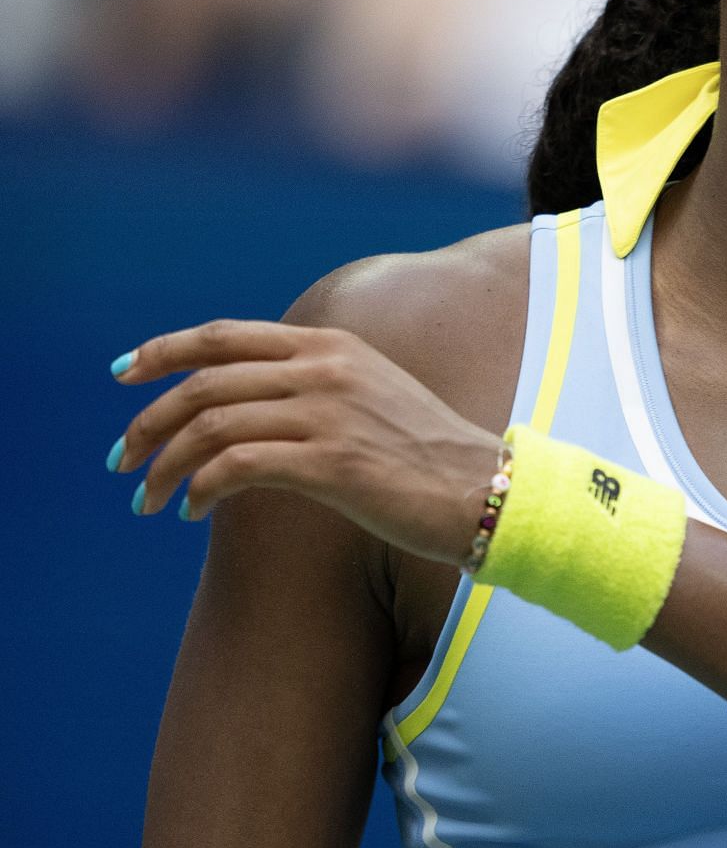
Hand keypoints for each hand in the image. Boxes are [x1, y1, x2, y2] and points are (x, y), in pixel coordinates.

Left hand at [109, 319, 501, 564]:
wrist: (484, 490)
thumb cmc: (427, 455)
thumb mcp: (373, 394)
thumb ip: (317, 384)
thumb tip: (249, 404)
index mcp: (334, 345)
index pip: (228, 335)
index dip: (166, 350)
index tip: (125, 373)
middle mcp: (326, 369)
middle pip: (206, 381)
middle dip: (149, 422)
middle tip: (122, 460)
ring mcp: (328, 413)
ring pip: (211, 425)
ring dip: (164, 465)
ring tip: (147, 498)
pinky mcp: (329, 463)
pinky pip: (235, 468)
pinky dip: (199, 490)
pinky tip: (192, 512)